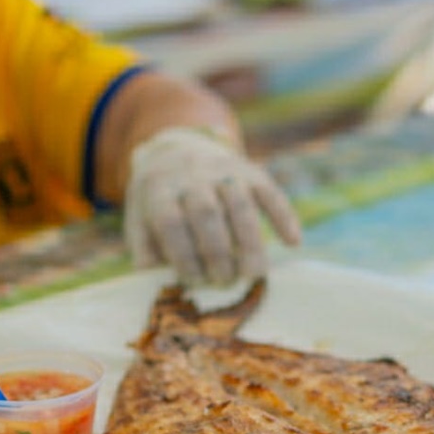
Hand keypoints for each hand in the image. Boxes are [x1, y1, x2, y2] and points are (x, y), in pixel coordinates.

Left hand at [123, 127, 302, 283]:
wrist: (175, 151)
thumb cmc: (159, 201)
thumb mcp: (140, 218)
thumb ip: (146, 249)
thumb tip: (159, 281)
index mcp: (159, 189)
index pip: (171, 222)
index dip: (184, 255)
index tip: (196, 282)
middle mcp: (191, 175)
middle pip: (206, 212)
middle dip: (218, 252)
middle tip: (225, 282)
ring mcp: (223, 170)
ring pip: (239, 203)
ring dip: (250, 241)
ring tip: (255, 274)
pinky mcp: (251, 171)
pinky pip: (270, 192)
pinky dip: (284, 217)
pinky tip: (293, 243)